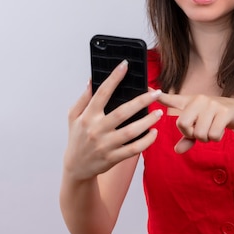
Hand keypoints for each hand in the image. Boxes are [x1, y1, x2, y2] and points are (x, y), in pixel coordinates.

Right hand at [64, 60, 162, 180]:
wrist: (76, 167)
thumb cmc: (77, 138)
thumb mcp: (73, 117)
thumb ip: (83, 99)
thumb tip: (92, 80)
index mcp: (88, 116)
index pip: (102, 93)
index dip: (114, 78)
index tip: (125, 65)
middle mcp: (97, 130)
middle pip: (122, 112)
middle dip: (141, 101)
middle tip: (156, 93)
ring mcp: (106, 145)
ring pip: (131, 131)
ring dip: (148, 121)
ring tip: (160, 113)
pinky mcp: (113, 158)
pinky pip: (134, 149)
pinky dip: (146, 141)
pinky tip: (154, 133)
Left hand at [157, 92, 233, 152]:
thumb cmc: (213, 120)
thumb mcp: (199, 128)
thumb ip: (187, 138)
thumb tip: (177, 150)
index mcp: (189, 102)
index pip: (171, 99)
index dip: (159, 97)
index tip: (146, 89)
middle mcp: (199, 100)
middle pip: (183, 124)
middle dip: (190, 134)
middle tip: (199, 131)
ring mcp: (211, 104)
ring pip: (199, 133)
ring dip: (206, 138)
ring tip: (212, 129)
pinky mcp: (224, 111)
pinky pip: (213, 135)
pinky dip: (216, 138)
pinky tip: (220, 129)